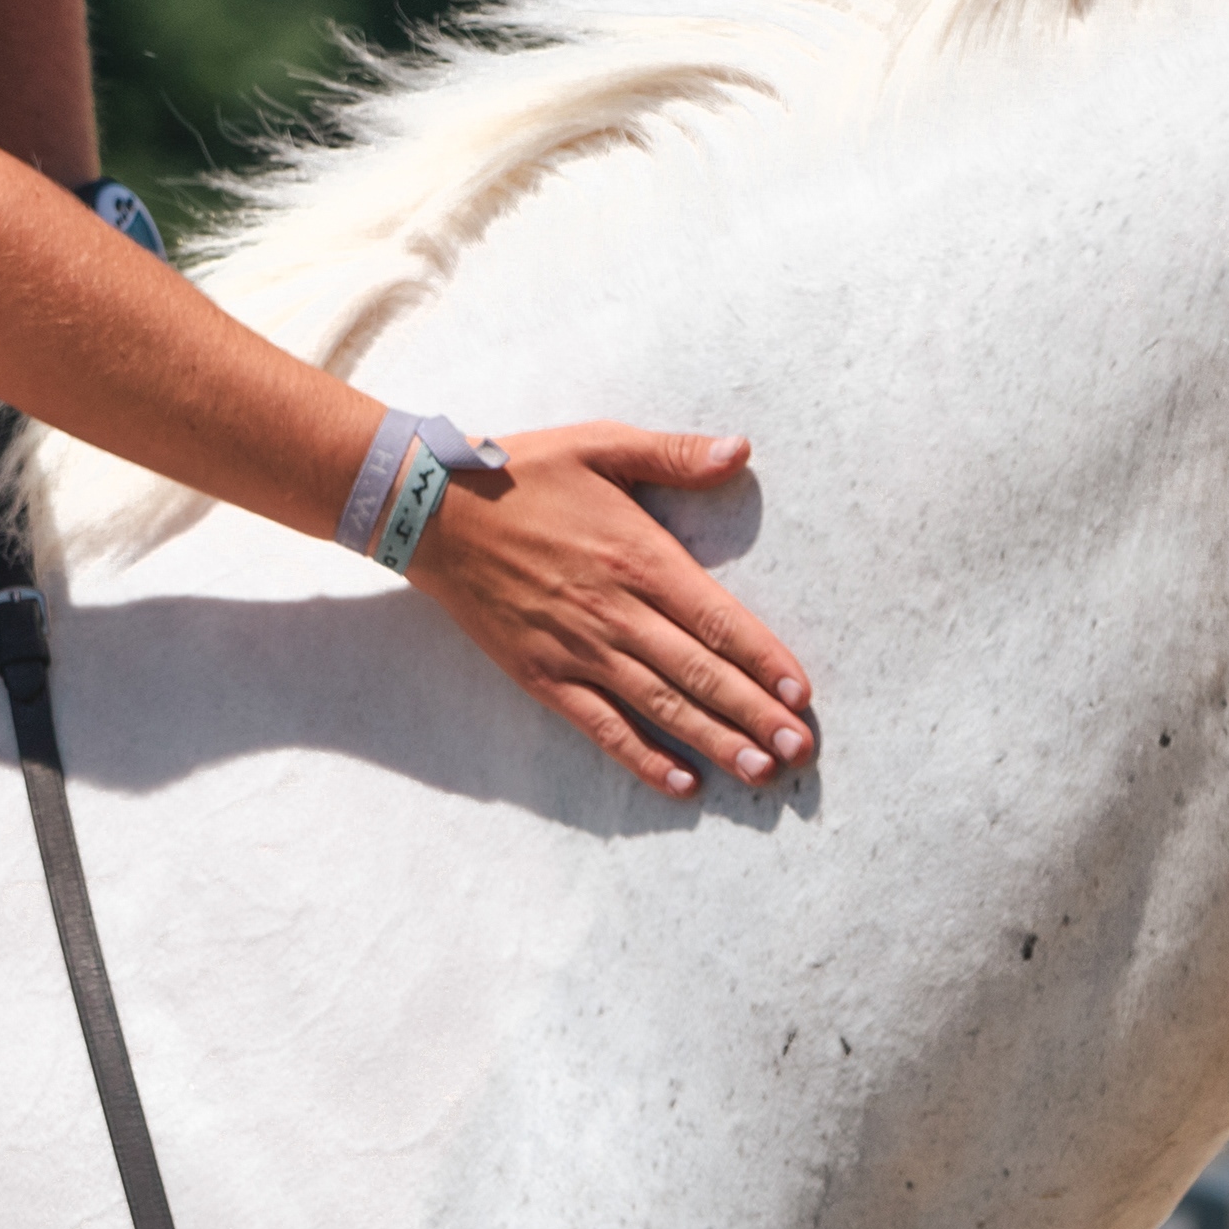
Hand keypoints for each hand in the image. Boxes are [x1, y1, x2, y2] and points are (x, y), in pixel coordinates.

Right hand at [402, 423, 816, 797]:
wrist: (427, 510)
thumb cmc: (523, 472)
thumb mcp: (602, 444)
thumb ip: (674, 454)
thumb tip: (739, 451)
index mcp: (639, 557)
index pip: (718, 621)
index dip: (764, 660)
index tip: (801, 695)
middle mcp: (615, 612)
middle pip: (698, 673)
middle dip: (754, 715)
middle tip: (799, 751)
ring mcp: (576, 649)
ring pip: (659, 707)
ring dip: (715, 742)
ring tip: (760, 772)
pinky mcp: (541, 675)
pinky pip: (600, 726)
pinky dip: (641, 758)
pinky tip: (682, 785)